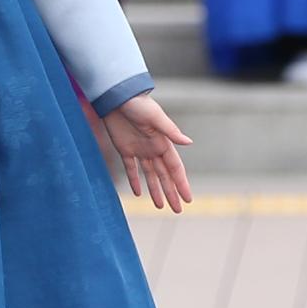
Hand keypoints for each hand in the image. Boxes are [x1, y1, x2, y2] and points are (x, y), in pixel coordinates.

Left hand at [97, 92, 194, 213]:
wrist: (117, 97)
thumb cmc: (138, 104)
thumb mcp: (156, 118)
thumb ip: (171, 131)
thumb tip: (189, 142)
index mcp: (163, 144)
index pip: (175, 169)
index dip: (182, 184)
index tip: (188, 199)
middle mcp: (154, 149)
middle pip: (164, 176)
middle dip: (171, 193)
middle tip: (177, 210)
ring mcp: (140, 150)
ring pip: (150, 175)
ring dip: (155, 190)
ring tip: (160, 206)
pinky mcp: (124, 149)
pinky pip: (131, 169)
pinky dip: (134, 180)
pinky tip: (138, 193)